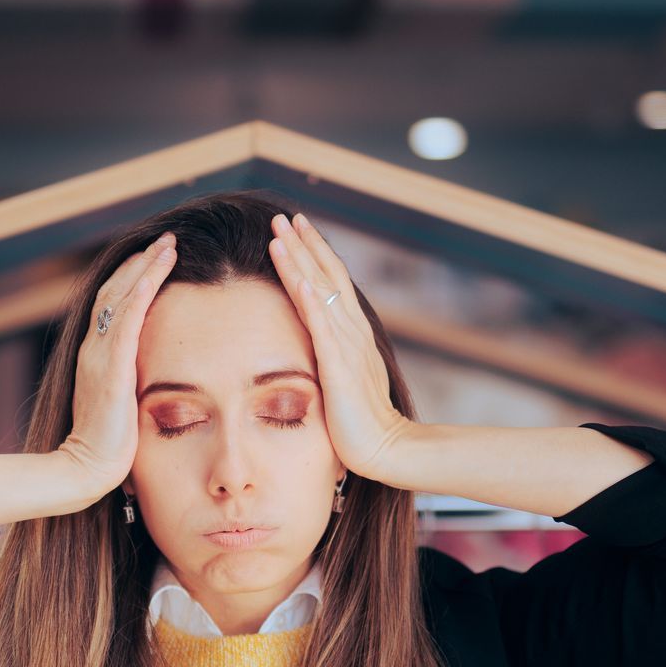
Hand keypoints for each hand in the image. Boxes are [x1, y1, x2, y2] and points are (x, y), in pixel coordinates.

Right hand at [61, 231, 176, 495]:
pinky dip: (143, 289)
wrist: (86, 471)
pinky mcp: (111, 368)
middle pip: (115, 291)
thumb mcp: (121, 408)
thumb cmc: (108, 450)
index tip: (154, 258)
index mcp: (95, 358)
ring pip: (121, 296)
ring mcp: (99, 356)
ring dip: (146, 267)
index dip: (131, 279)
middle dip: (140, 263)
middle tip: (166, 240)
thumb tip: (150, 381)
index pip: (112, 306)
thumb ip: (130, 387)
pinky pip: (128, 319)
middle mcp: (93, 350)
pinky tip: (159, 269)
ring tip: (169, 244)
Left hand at [266, 211, 411, 478]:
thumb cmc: (361, 423)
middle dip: (304, 244)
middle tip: (282, 216)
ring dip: (299, 261)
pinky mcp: (339, 366)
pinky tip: (298, 277)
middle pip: (326, 277)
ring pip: (320, 292)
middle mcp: (352, 332)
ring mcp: (347, 346)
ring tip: (279, 234)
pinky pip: (322, 326)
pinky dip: (310, 299)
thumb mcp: (343, 381)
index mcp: (352, 334)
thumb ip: (331, 359)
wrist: (386, 450)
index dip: (314, 253)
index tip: (296, 228)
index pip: (332, 284)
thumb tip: (314, 349)